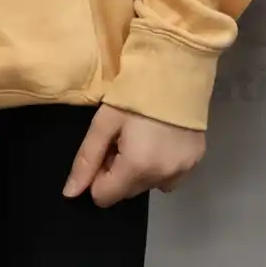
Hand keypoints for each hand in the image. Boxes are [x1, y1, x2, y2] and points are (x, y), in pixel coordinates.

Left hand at [63, 105, 206, 207]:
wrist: (178, 69)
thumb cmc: (135, 93)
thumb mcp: (103, 123)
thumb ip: (86, 160)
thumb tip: (70, 193)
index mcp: (137, 167)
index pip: (104, 197)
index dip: (98, 176)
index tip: (107, 149)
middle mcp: (162, 176)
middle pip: (127, 193)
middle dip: (120, 173)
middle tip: (124, 140)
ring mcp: (183, 170)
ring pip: (149, 185)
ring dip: (141, 171)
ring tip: (144, 139)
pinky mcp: (196, 161)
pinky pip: (170, 177)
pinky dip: (161, 166)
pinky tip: (162, 142)